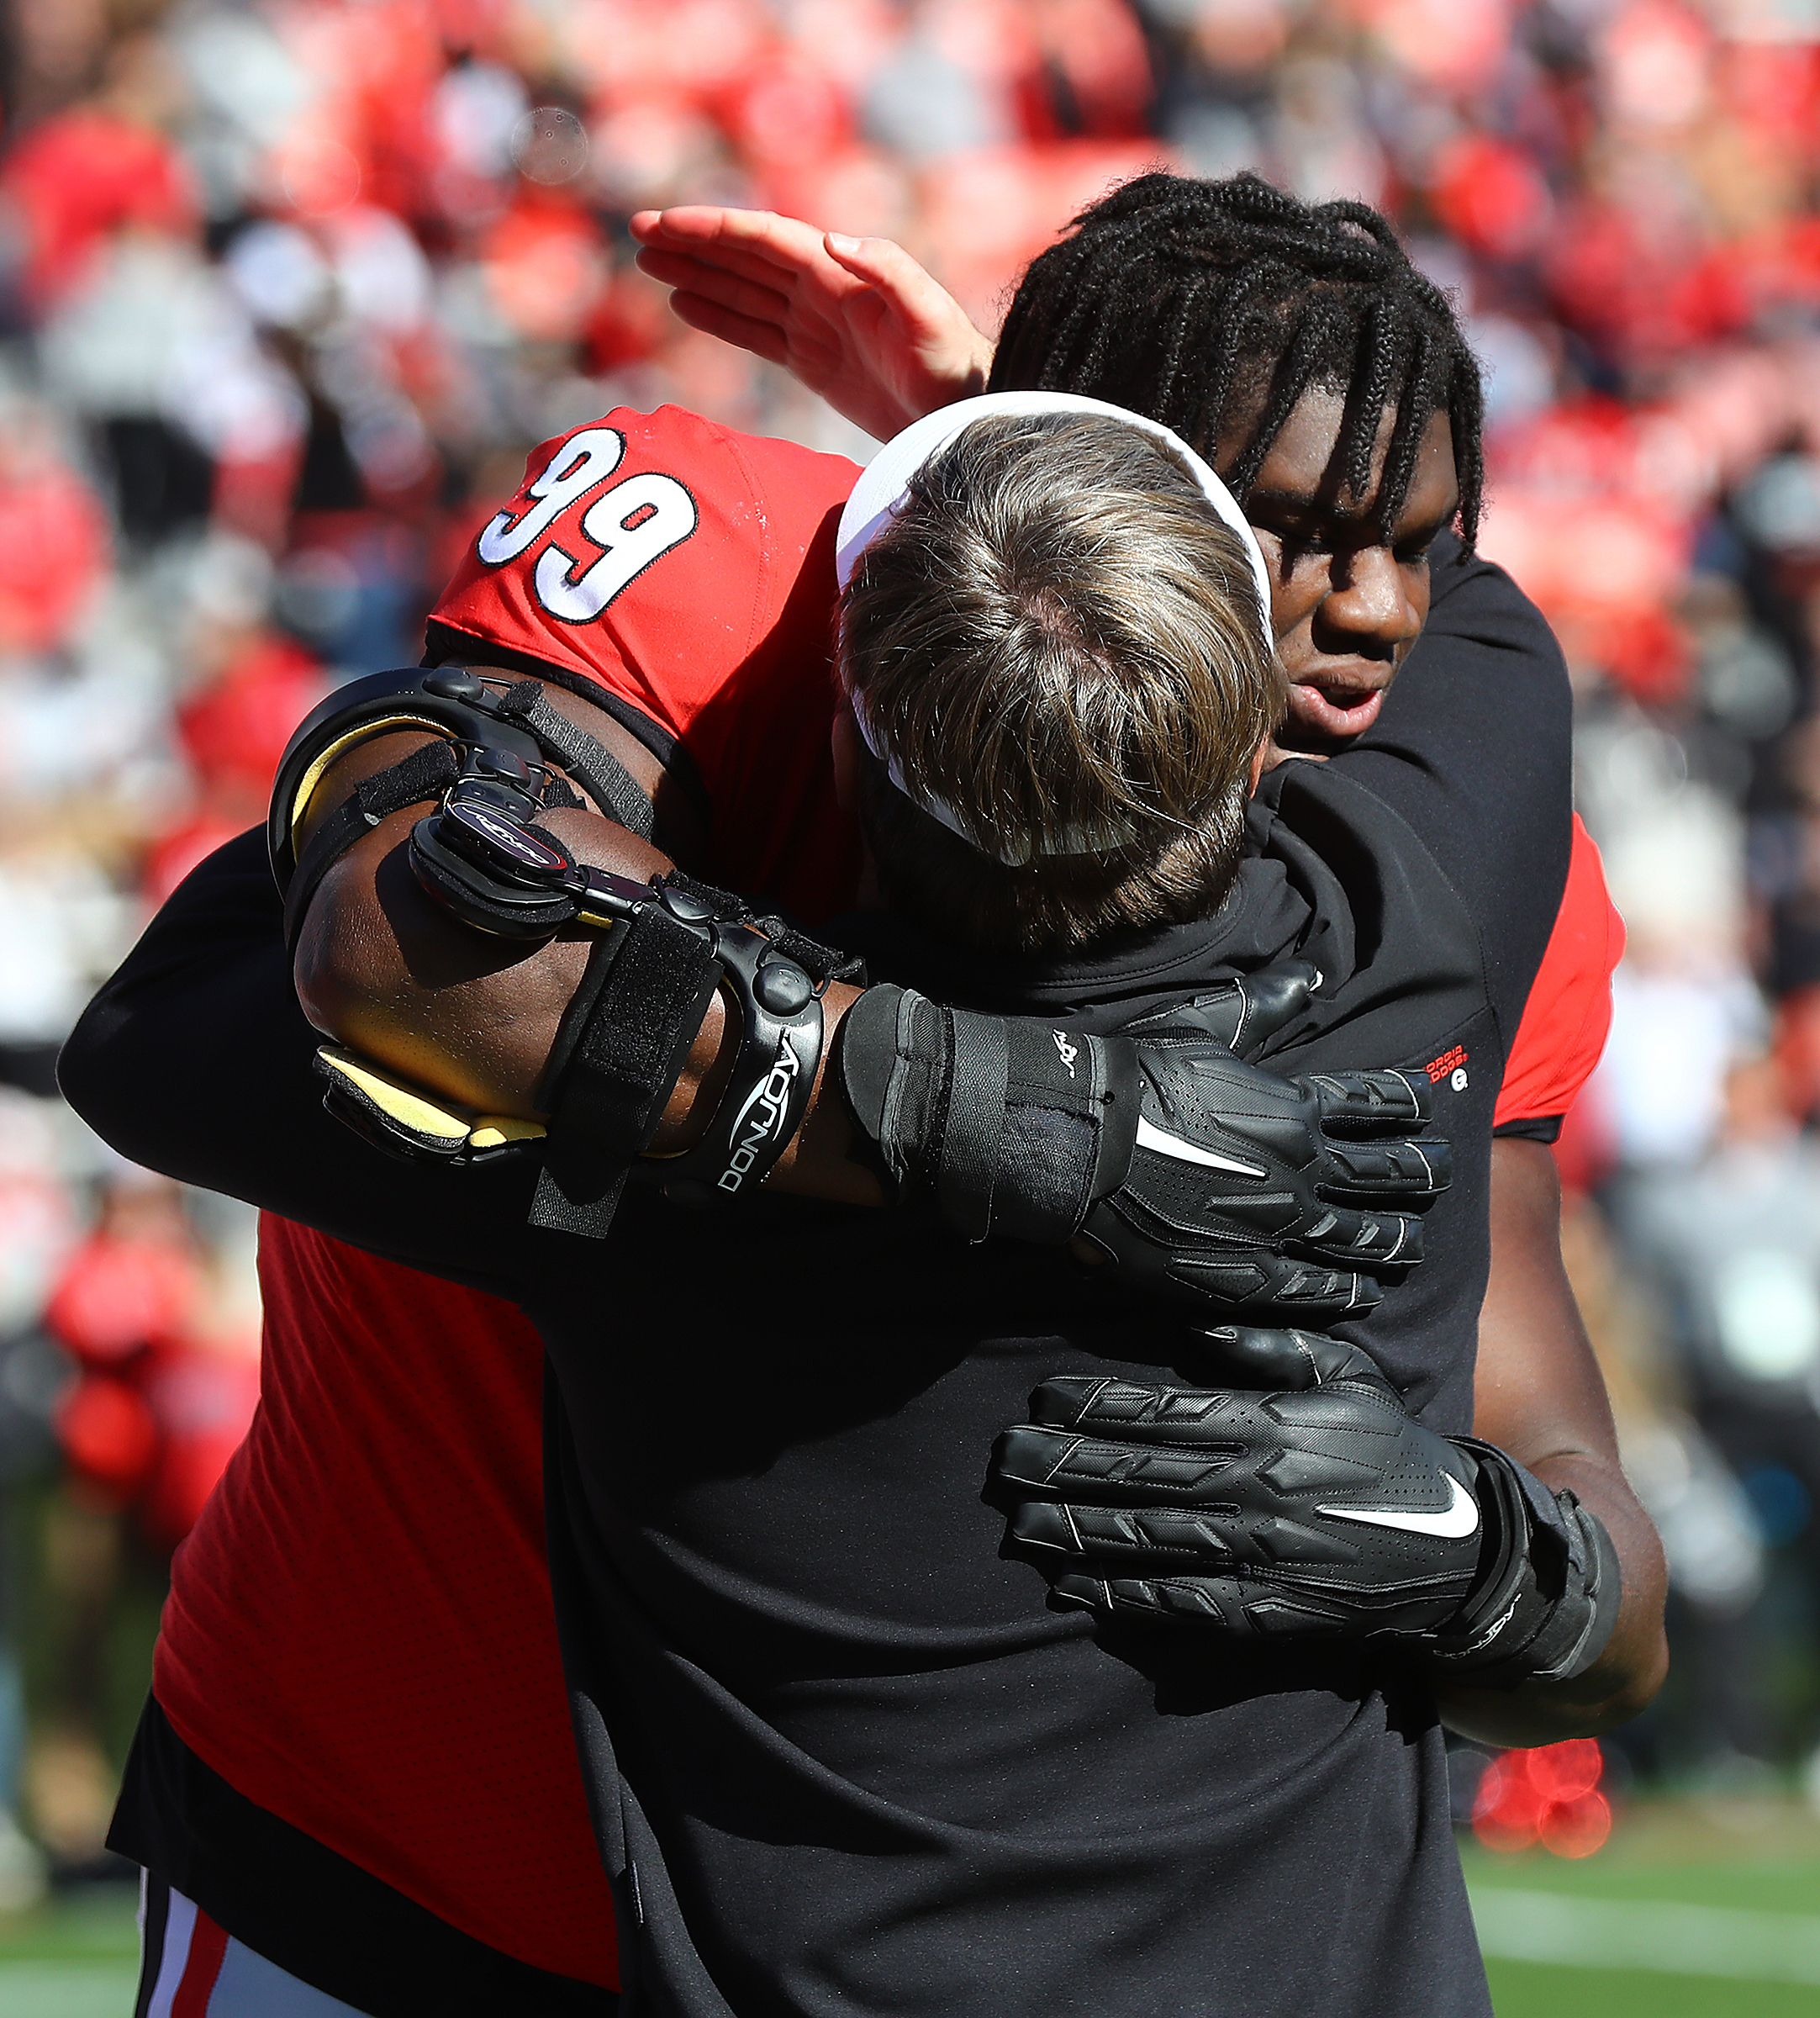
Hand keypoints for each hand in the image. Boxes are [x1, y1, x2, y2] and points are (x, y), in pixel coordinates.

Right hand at [629, 207, 991, 440]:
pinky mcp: (814, 363)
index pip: (763, 240)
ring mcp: (815, 327)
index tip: (665, 223)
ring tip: (648, 264)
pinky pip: (755, 333)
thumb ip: (890, 271)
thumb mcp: (930, 316)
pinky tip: (685, 305)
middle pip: (744, 257)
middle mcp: (822, 292)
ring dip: (697, 274)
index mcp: (839, 275)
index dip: (713, 229)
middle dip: (692, 243)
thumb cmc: (954, 367)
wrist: (966, 416)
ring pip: (742, 291)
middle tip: (638, 234)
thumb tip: (832, 239)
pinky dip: (719, 317)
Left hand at [995, 1328, 1483, 1636]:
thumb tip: (1200, 1327)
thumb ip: (1272, 1347)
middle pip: (1140, 1475)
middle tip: (1004, 1458)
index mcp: (1273, 1428)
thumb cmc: (1389, 1449)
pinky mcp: (1266, 1611)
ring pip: (1148, 1539)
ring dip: (1076, 1529)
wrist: (1458, 1550)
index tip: (1043, 1396)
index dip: (1097, 1405)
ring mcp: (1260, 1555)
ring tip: (1019, 1519)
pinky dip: (1122, 1596)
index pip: (1164, 1413)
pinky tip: (1073, 1585)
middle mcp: (1258, 1490)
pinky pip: (1180, 1603)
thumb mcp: (1346, 1375)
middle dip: (1064, 1464)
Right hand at [1087, 989, 1449, 1321]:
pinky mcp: (1248, 1276)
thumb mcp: (1204, 1026)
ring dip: (1394, 1238)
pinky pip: (1316, 1288)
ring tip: (1415, 1242)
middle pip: (1384, 1173)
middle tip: (1446, 1172)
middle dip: (1421, 1173)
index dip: (1405, 1102)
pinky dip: (1347, 1289)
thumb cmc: (1136, 1079)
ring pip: (1361, 1235)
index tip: (1425, 1105)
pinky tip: (1365, 1291)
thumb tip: (1314, 972)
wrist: (1083, 1146)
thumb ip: (1266, 1004)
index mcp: (1295, 1107)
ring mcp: (1280, 1227)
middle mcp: (1303, 1169)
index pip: (1373, 1102)